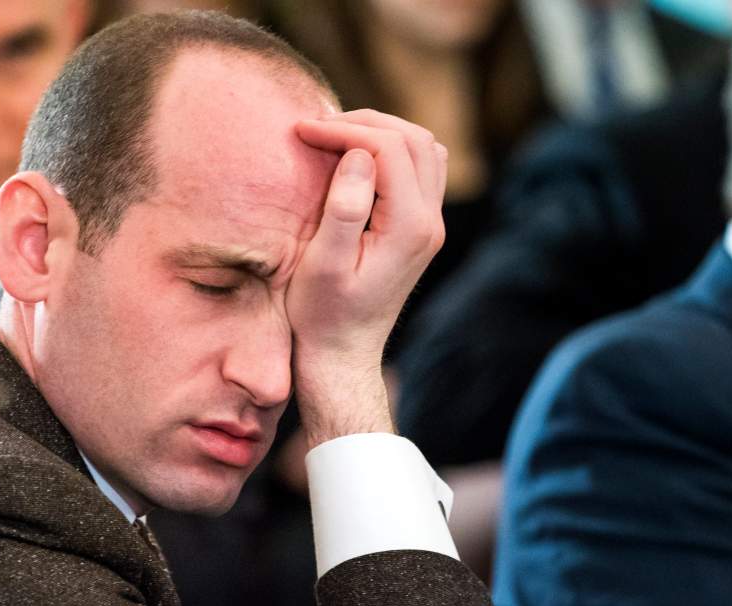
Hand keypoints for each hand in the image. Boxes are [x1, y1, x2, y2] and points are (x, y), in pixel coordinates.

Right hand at [287, 109, 446, 445]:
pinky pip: (420, 170)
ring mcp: (430, 226)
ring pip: (424, 149)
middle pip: (413, 139)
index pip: (387, 148)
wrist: (342, 356)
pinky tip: (355, 161)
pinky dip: (391, 152)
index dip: (343, 130)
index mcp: (410, 227)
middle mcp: (430, 222)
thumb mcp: (322, 266)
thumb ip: (344, 209)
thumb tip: (359, 156)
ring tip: (334, 137)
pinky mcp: (420, 230)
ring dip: (381, 133)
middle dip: (363, 124)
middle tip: (315, 129)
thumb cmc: (322, 316)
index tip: (300, 131)